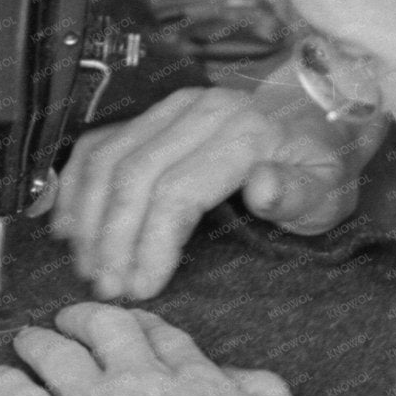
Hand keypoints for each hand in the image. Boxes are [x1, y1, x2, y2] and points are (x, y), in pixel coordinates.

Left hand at [0, 302, 316, 395]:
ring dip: (39, 342)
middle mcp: (140, 380)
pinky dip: (7, 384)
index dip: (139, 326)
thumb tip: (232, 375)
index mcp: (193, 377)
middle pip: (103, 327)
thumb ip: (262, 390)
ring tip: (26, 341)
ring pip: (55, 355)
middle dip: (84, 318)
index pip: (159, 336)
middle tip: (70, 320)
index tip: (129, 326)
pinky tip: (0, 379)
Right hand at [53, 78, 378, 299]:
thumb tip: (261, 188)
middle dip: (111, 240)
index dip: (149, 244)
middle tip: (105, 288)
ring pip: (107, 159)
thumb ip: (296, 193)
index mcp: (243, 132)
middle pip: (133, 177)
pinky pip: (98, 144)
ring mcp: (171, 107)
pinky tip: (68, 227)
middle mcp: (200, 110)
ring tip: (88, 268)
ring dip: (88, 218)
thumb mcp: (327, 190)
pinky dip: (75, 185)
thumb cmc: (319, 167)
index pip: (177, 192)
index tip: (139, 289)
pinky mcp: (151, 111)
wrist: (314, 120)